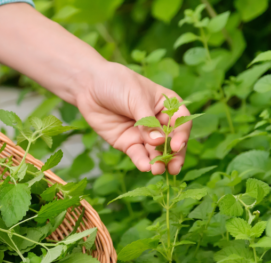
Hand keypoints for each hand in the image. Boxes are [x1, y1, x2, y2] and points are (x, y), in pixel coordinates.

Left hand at [74, 61, 190, 174]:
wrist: (89, 86)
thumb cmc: (117, 83)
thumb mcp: (135, 98)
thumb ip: (147, 121)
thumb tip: (158, 142)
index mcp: (166, 105)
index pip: (181, 122)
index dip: (181, 135)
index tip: (176, 145)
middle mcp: (157, 122)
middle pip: (171, 141)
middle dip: (174, 155)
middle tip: (174, 167)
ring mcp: (143, 134)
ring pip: (155, 151)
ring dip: (158, 162)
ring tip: (158, 170)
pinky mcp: (127, 143)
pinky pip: (138, 154)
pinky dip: (142, 162)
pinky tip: (145, 167)